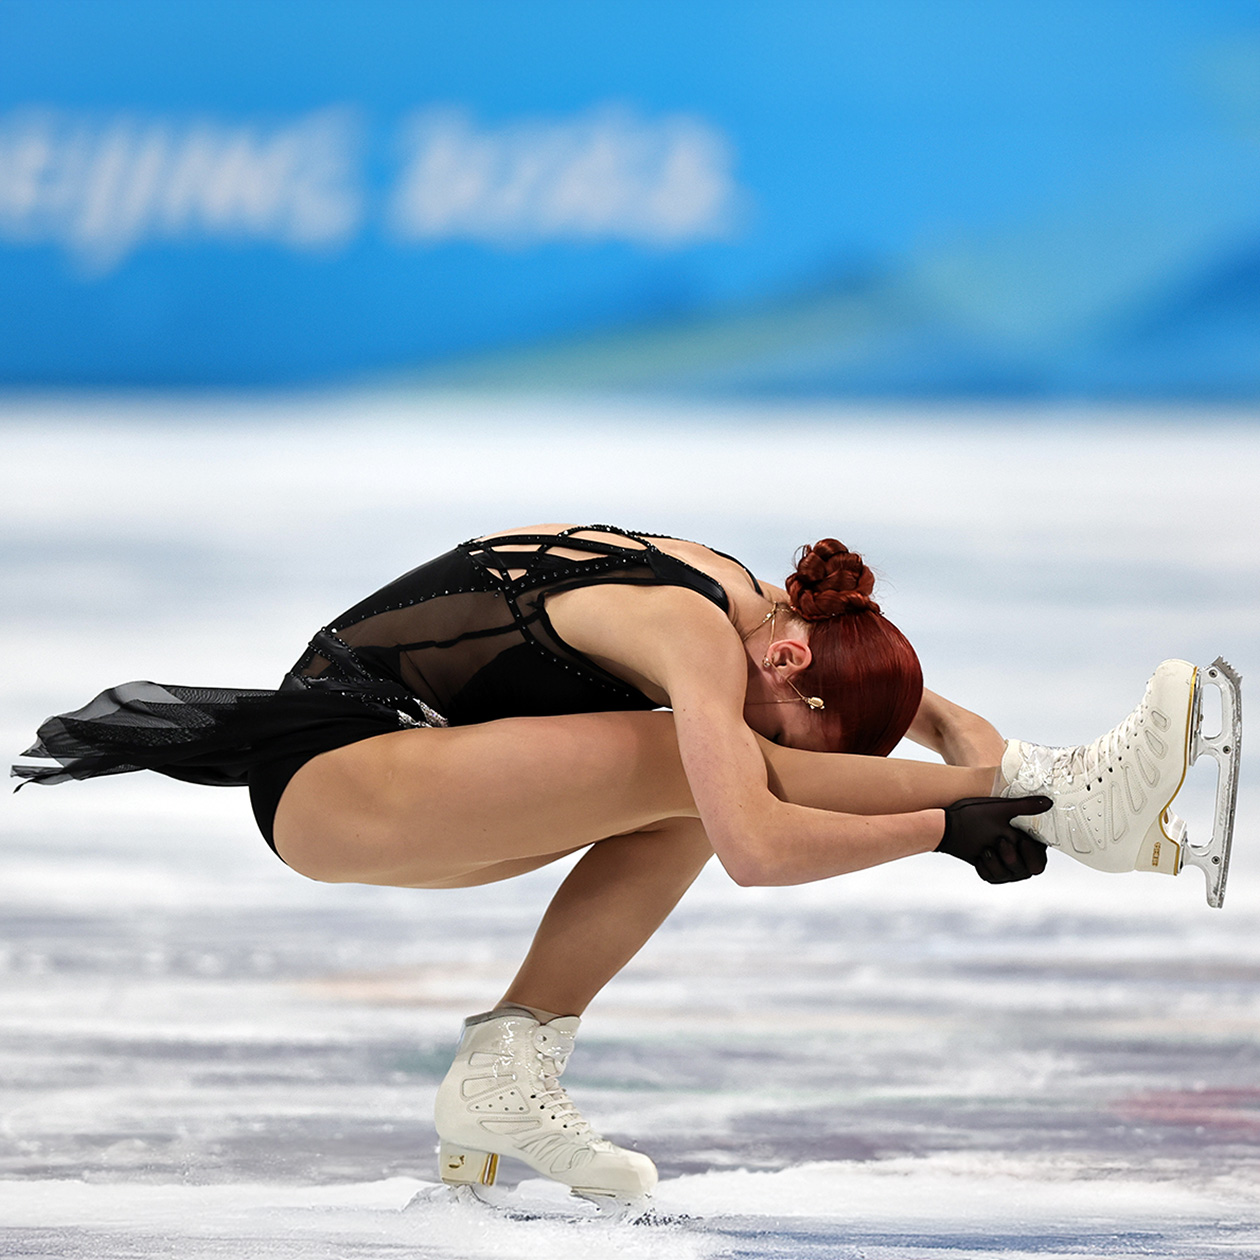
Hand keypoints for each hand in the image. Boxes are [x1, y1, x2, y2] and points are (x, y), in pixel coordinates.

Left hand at [937, 796, 1051, 882]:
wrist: (950, 825)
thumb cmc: (975, 814)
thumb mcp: (1000, 809)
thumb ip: (1025, 807)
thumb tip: (1048, 801)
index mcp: (1026, 842)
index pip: (1040, 859)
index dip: (1032, 853)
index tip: (1020, 840)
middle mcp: (1019, 857)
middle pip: (1026, 871)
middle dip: (1011, 857)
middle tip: (999, 841)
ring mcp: (1005, 867)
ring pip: (1008, 875)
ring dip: (995, 860)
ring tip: (985, 847)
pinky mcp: (991, 873)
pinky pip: (992, 877)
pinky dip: (984, 865)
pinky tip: (978, 854)